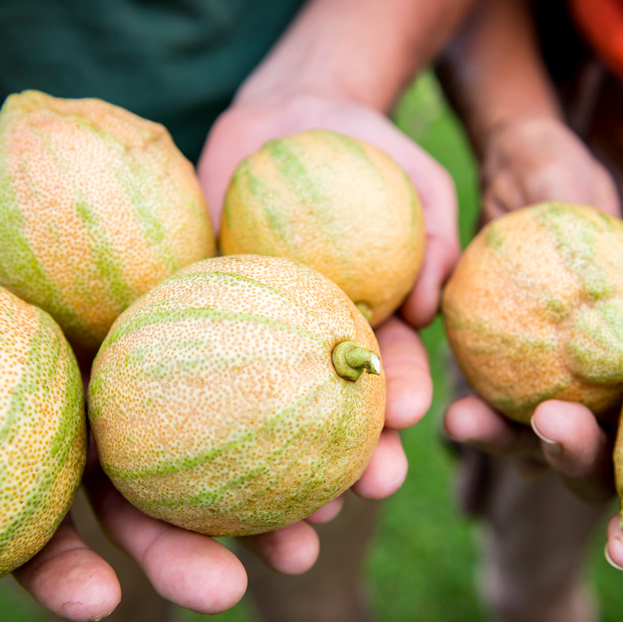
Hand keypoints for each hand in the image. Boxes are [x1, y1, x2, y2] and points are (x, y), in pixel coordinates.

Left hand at [194, 92, 450, 572]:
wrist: (291, 114)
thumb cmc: (368, 147)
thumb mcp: (419, 179)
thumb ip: (437, 236)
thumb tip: (433, 309)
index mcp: (369, 327)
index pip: (389, 374)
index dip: (399, 404)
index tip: (404, 423)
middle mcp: (311, 344)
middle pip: (326, 415)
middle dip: (344, 467)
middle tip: (350, 497)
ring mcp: (254, 335)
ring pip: (258, 410)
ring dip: (273, 467)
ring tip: (280, 507)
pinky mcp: (200, 313)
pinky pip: (193, 356)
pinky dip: (192, 400)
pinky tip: (185, 437)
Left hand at [443, 115, 622, 574]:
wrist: (503, 174)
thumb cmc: (558, 175)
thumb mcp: (580, 186)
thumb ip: (592, 233)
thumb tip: (599, 298)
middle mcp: (595, 388)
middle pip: (595, 453)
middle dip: (574, 456)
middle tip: (550, 427)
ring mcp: (541, 388)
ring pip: (530, 442)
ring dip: (504, 444)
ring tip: (468, 424)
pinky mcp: (489, 375)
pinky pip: (481, 403)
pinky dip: (464, 414)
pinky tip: (440, 412)